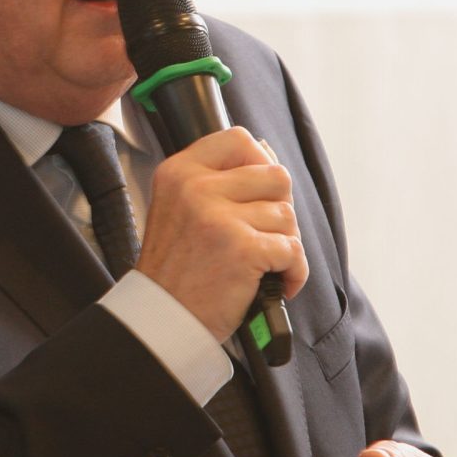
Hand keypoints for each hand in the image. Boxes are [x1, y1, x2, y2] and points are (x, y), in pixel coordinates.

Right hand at [136, 126, 307, 341]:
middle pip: (275, 175)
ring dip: (284, 244)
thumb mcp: (177, 207)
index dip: (260, 161)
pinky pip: (293, 250)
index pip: (238, 139)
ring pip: (286, 215)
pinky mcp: (242, 248)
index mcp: (179, 171)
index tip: (257, 191)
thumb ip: (215, 179)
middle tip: (263, 235)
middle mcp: (196, 187)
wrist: (163, 317)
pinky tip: (275, 283)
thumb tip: (266, 153)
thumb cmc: (176, 267)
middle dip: (278, 208)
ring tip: (263, 264)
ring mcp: (219, 216)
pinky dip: (293, 272)